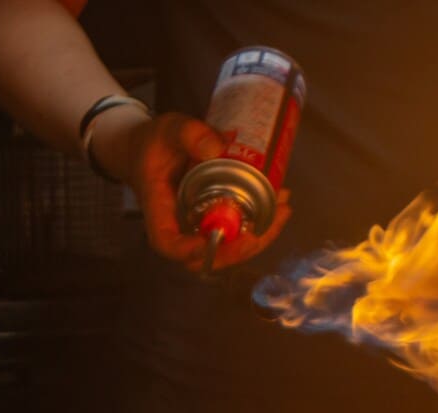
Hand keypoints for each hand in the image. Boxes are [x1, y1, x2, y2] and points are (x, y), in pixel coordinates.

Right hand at [110, 112, 292, 272]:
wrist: (153, 148)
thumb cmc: (155, 143)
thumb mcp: (168, 129)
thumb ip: (188, 134)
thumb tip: (216, 147)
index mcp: (159, 210)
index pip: (168, 243)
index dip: (192, 250)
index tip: (219, 237)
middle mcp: (179, 227)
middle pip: (206, 257)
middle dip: (240, 249)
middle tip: (267, 225)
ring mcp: (199, 228)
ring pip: (228, 250)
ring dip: (260, 237)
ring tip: (284, 209)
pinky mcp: (215, 221)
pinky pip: (237, 233)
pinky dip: (261, 223)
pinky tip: (281, 202)